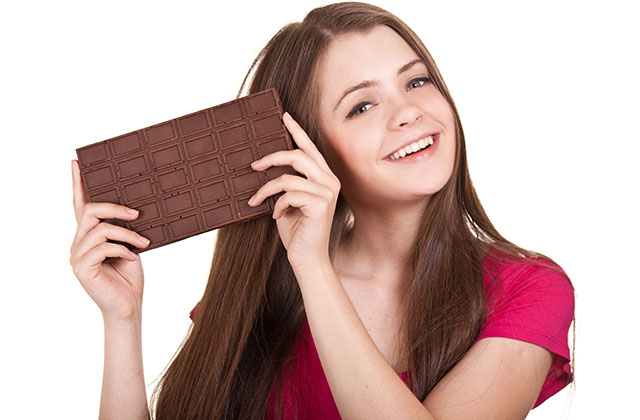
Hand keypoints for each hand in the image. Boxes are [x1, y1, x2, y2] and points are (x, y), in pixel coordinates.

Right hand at [69, 160, 149, 322]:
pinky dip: (122, 249)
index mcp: (89, 235)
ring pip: (100, 229)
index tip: (76, 163)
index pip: (80, 205)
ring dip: (126, 234)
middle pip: (89, 211)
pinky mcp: (81, 268)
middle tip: (137, 214)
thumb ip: (124, 229)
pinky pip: (103, 247)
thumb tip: (135, 209)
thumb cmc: (130, 276)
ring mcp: (77, 256)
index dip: (78, 184)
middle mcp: (78, 243)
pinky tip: (132, 258)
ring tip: (143, 245)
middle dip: (115, 208)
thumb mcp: (130, 245)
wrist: (129, 305)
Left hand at [248, 112, 340, 269]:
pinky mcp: (321, 204)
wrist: (306, 258)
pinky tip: (275, 217)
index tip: (283, 116)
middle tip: (254, 165)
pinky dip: (277, 205)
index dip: (296, 131)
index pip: (310, 148)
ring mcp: (327, 192)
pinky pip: (289, 194)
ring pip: (289, 177)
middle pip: (298, 156)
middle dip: (273, 157)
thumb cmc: (297, 232)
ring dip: (266, 189)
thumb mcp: (288, 202)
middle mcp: (330, 181)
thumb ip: (285, 183)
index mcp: (324, 178)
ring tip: (255, 201)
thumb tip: (264, 165)